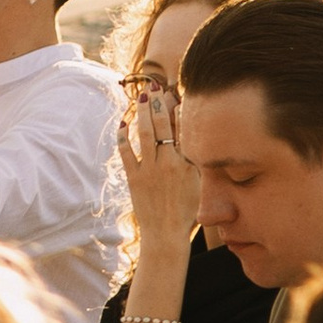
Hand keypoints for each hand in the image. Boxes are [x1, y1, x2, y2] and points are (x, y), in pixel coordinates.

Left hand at [118, 81, 199, 261]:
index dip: (179, 109)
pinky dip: (123, 135)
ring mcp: (149, 169)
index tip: (176, 94)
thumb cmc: (187, 213)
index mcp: (188, 163)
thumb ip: (197, 162)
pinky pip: (125, 151)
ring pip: (144, 132)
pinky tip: (122, 122)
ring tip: (141, 96)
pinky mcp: (134, 178)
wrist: (166, 235)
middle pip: (162, 125)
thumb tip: (196, 142)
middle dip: (158, 103)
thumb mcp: (200, 185)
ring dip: (141, 111)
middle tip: (156, 87)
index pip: (184, 129)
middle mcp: (169, 162)